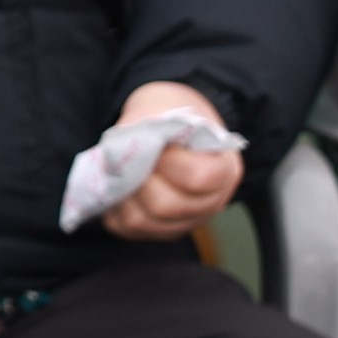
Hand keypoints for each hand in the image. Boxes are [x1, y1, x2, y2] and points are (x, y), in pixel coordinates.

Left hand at [103, 79, 245, 242]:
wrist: (170, 126)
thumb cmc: (170, 114)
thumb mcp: (165, 107)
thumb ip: (147, 127)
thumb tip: (119, 151)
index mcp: (223, 169)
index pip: (199, 178)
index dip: (169, 162)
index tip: (156, 142)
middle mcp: (210, 203)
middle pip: (168, 207)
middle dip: (140, 180)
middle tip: (130, 159)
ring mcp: (186, 222)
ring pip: (144, 223)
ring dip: (122, 195)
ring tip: (118, 171)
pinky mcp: (159, 231)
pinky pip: (128, 229)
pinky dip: (114, 207)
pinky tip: (116, 186)